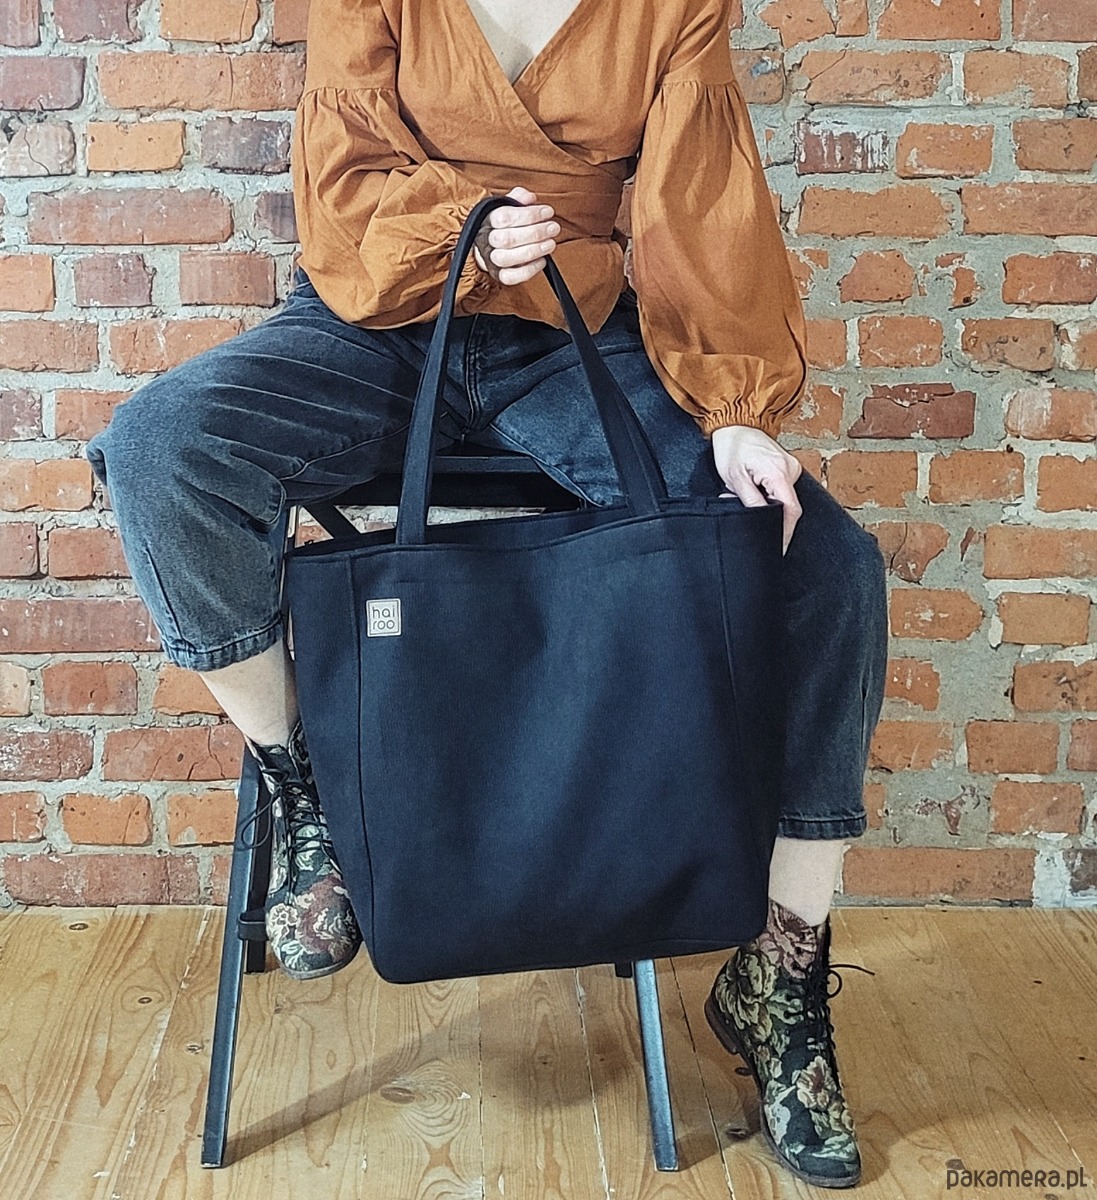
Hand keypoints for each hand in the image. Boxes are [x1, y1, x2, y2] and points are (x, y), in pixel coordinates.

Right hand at [473, 186, 558, 284]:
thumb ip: (519, 197)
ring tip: (551, 243)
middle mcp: (487, 240)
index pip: (504, 217)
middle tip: (554, 228)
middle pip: (507, 239)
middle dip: (534, 233)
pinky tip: (542, 260)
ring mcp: (492, 260)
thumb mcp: (509, 204)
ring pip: (508, 258)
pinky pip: (511, 277)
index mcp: (488, 220)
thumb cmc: (504, 223)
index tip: (548, 212)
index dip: (529, 215)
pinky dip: (529, 270)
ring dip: (533, 251)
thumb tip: (529, 198)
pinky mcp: (500, 275)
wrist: (490, 245)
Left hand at [711, 425, 802, 554]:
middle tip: (756, 523)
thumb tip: (760, 521)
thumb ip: (750, 501)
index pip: (790, 510)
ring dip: (769, 505)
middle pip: (790, 506)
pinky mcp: (787, 466)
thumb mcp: (735, 478)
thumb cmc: (733, 447)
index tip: (780, 546)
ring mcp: (791, 467)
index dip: (786, 531)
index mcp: (779, 472)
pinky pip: (782, 488)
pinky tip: (754, 489)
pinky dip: (770, 495)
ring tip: (748, 496)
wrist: (735, 423)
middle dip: (773, 518)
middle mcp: (791, 469)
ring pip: (785, 498)